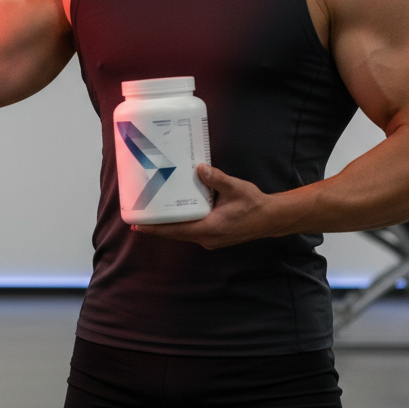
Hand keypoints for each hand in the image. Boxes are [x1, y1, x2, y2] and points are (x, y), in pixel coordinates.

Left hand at [132, 164, 275, 249]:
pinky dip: (180, 224)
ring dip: (167, 226)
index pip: (176, 231)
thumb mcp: (236, 188)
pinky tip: (172, 214)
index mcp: (210, 229)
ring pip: (183, 234)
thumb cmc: (254, 204)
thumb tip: (200, 168)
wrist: (271, 218)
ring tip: (150, 216)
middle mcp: (207, 238)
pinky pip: (191, 231)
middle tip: (137, 218)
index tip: (138, 226)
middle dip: (156, 227)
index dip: (156, 229)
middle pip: (175, 234)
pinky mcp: (213, 235)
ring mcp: (210, 239)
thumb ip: (217, 179)